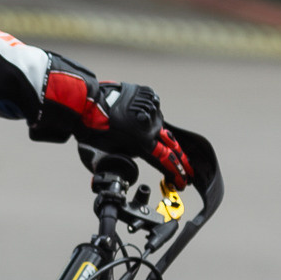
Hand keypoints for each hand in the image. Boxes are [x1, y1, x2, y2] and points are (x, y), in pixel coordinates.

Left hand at [42, 67, 190, 185]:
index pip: (166, 161)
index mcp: (144, 142)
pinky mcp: (149, 97)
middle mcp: (152, 127)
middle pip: (173, 147)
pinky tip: (150, 124)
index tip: (183, 182)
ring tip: (175, 151)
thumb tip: (133, 161)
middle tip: (190, 172)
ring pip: (162, 127)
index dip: (176, 172)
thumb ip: (125, 156)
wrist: (90, 103)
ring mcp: (152, 111)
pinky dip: (154, 119)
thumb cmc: (96, 129)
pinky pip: (155, 111)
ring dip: (166, 140)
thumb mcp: (110, 151)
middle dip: (182, 161)